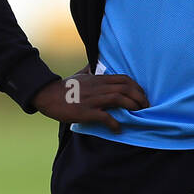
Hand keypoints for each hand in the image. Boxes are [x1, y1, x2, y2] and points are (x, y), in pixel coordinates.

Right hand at [32, 69, 148, 131]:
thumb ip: (88, 70)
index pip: (123, 79)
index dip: (137, 87)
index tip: (142, 95)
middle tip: (145, 107)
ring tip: (138, 115)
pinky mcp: (86, 111)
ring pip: (118, 99)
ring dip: (132, 106)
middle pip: (125, 88)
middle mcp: (98, 87)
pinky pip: (104, 116)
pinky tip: (118, 129)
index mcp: (98, 79)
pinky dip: (114, 123)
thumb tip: (92, 65)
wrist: (48, 96)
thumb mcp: (78, 75)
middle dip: (139, 97)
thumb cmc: (64, 87)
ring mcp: (92, 99)